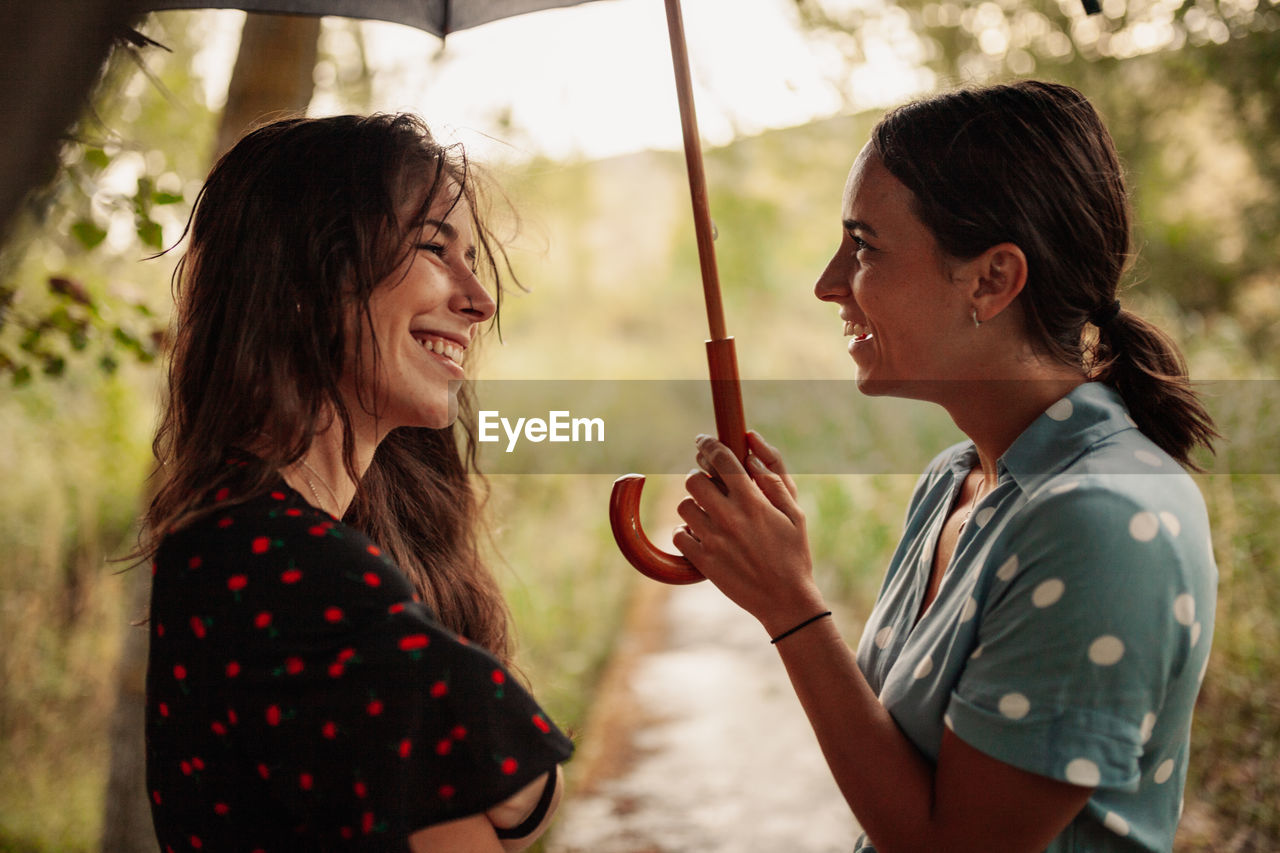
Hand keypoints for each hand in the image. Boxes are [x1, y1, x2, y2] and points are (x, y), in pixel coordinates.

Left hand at [673, 430, 825, 634]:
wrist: (786, 600)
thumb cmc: (793, 553)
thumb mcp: (795, 512)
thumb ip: (773, 476)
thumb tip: (750, 446)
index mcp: (753, 502)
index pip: (722, 460)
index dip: (708, 445)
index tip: (703, 441)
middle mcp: (730, 518)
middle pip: (693, 480)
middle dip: (700, 478)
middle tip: (710, 486)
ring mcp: (713, 541)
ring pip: (684, 507)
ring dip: (694, 507)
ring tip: (710, 516)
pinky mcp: (703, 562)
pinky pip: (678, 536)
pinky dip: (686, 534)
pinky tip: (702, 537)